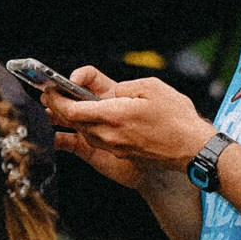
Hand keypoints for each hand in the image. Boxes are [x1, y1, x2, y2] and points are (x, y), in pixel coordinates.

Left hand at [39, 68, 171, 188]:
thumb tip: (111, 92)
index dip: (57, 99)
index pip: (73, 109)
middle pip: (74, 121)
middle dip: (58, 107)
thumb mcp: (151, 88)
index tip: (50, 88)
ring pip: (84, 131)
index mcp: (114, 115)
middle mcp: (109, 134)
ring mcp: (114, 146)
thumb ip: (124, 87)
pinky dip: (85, 128)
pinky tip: (83, 121)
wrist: (192, 149)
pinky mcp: (121, 152)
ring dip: (70, 119)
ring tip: (60, 106)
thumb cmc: (176, 119)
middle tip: (48, 95)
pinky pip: (96, 139)